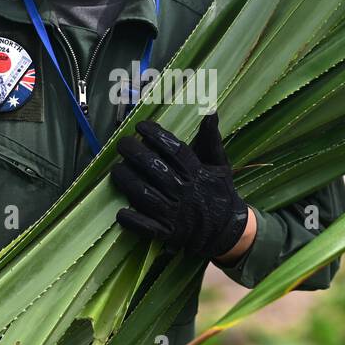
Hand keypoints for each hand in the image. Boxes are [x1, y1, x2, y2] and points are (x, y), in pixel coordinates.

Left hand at [111, 112, 252, 261]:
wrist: (228, 230)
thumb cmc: (219, 193)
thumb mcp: (220, 165)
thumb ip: (211, 139)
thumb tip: (211, 112)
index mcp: (197, 173)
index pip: (173, 150)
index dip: (155, 135)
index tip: (140, 126)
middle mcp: (184, 191)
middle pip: (154, 168)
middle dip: (134, 153)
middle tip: (122, 143)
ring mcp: (175, 213)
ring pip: (144, 194)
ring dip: (127, 180)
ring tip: (116, 169)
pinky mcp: (168, 232)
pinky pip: (146, 226)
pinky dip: (132, 219)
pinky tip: (120, 211)